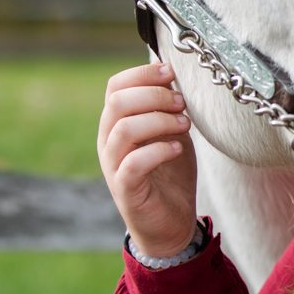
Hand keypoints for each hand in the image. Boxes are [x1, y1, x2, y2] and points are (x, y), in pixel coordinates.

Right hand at [97, 62, 197, 257]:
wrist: (169, 222)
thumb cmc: (169, 172)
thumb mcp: (171, 130)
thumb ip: (167, 106)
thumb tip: (172, 70)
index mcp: (117, 123)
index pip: (116, 86)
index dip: (143, 74)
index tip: (171, 73)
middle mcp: (109, 141)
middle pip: (118, 102)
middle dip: (154, 95)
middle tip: (182, 103)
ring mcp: (113, 165)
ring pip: (124, 128)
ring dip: (159, 120)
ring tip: (185, 124)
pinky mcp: (125, 189)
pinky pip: (133, 163)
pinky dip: (159, 150)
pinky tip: (178, 148)